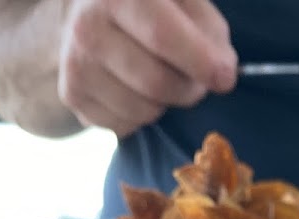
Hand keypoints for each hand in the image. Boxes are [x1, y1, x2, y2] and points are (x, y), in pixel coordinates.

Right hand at [58, 0, 236, 137]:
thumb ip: (207, 27)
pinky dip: (142, 116)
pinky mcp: (73, 95)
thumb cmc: (149, 5)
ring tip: (162, 78)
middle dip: (188, 89)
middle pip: (156, 82)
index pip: (162, 35)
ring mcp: (76, 63)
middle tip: (196, 81)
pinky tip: (136, 89)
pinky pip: (125, 125)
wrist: (86, 13)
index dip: (200, 62)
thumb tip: (222, 71)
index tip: (225, 78)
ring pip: (143, 110)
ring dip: (166, 104)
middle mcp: (88, 26)